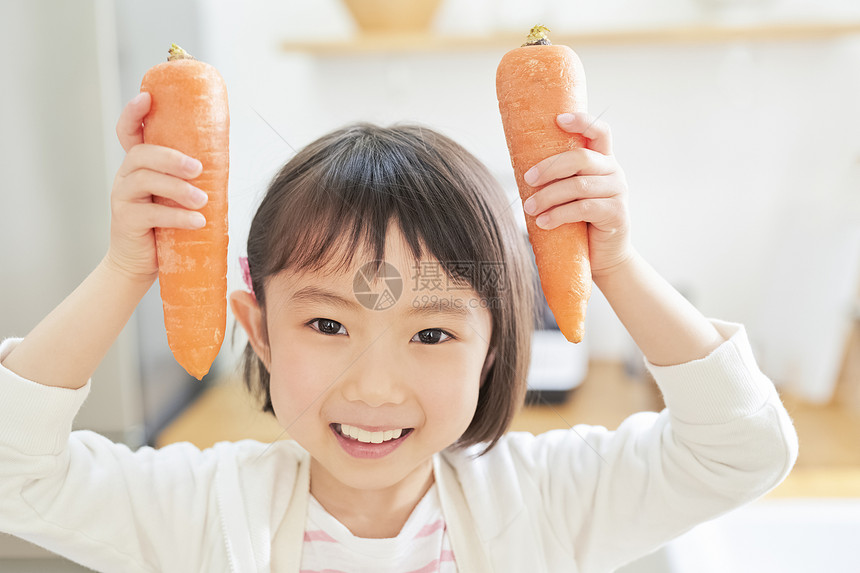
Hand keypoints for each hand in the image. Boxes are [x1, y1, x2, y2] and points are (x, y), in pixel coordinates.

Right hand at [104, 92, 206, 280]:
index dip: (133, 113)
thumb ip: (190, 177)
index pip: (128, 132)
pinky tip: (196, 220)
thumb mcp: (177, 196)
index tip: (146, 97)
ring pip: (145, 181)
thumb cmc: (166, 225)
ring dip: (178, 188)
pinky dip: (177, 216)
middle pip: (141, 154)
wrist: (143, 264)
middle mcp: (126, 176)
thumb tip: (224, 154)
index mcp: (139, 165)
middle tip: (198, 169)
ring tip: (203, 201)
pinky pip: (150, 213)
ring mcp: (122, 198)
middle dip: (171, 158)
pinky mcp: (126, 221)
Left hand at [521, 112, 632, 277]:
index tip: (558, 120)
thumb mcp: (570, 195)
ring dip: (548, 196)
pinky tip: (543, 223)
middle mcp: (614, 172)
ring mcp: (618, 192)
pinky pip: (584, 208)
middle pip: (581, 158)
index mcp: (603, 161)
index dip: (581, 121)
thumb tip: (522, 171)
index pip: (600, 132)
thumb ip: (559, 179)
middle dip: (549, 167)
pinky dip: (559, 215)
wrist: (603, 257)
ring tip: (529, 208)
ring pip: (579, 186)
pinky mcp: (616, 214)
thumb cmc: (580, 223)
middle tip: (527, 180)